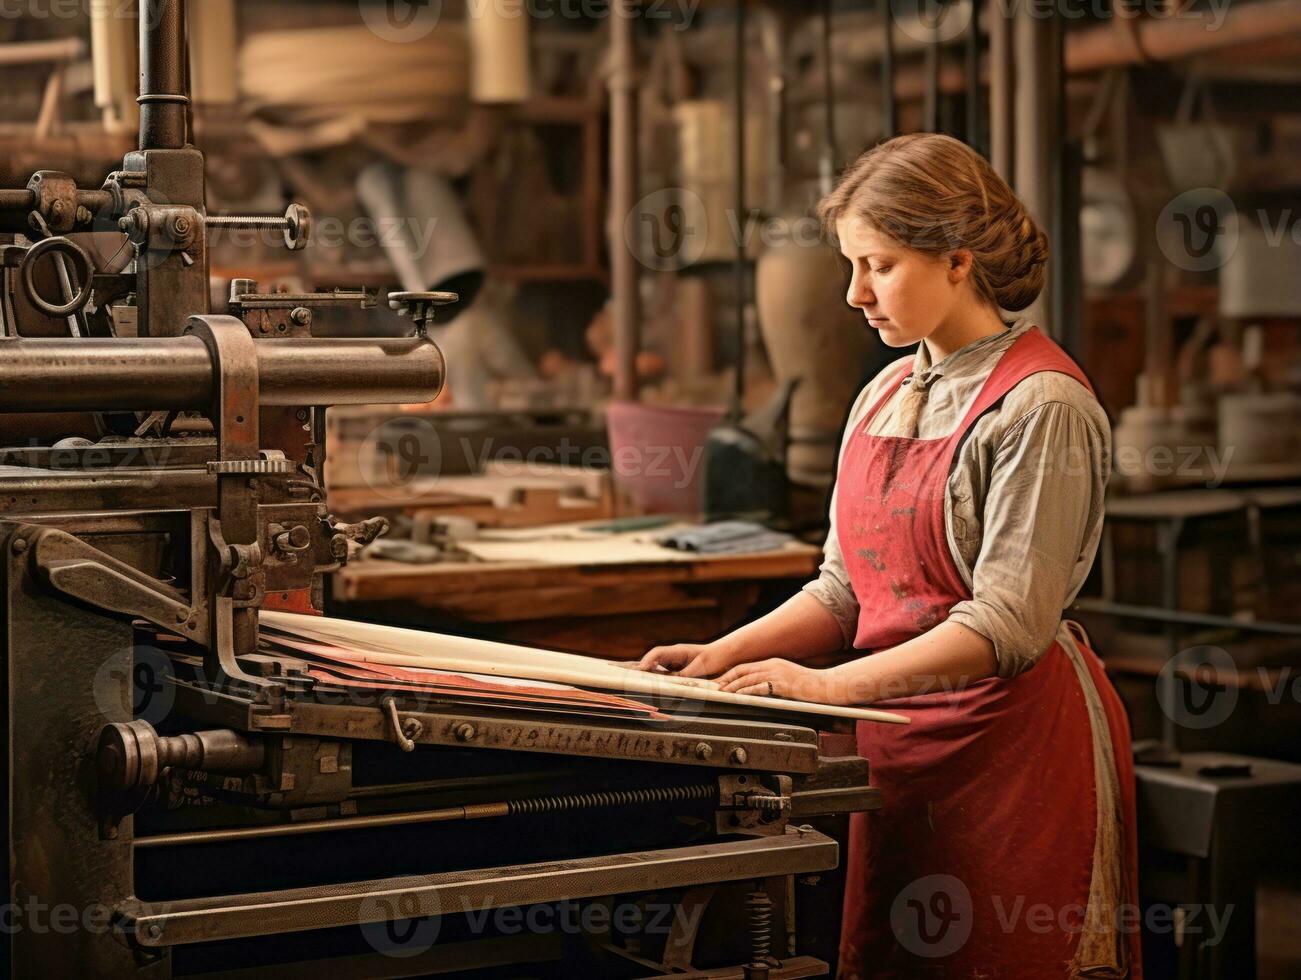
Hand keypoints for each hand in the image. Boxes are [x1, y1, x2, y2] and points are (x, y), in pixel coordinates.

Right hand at [635, 641, 734, 678]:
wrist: (724, 656)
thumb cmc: (714, 658)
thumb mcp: (701, 667)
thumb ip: (685, 675)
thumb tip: (672, 683)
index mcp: (678, 650)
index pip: (658, 653)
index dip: (648, 660)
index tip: (641, 669)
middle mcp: (674, 656)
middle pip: (653, 661)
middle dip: (642, 670)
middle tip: (632, 680)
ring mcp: (675, 663)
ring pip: (657, 669)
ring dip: (650, 677)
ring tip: (640, 687)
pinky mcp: (677, 670)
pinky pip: (665, 676)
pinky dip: (659, 682)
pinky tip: (656, 690)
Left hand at [716, 658, 841, 704]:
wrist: (826, 685)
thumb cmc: (809, 685)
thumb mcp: (788, 678)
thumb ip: (773, 680)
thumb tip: (760, 689)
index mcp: (773, 662)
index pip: (746, 666)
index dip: (730, 673)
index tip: (721, 681)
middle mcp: (773, 665)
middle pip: (742, 669)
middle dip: (726, 678)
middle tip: (716, 687)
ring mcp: (777, 673)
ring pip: (748, 678)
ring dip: (733, 686)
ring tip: (722, 692)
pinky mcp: (782, 684)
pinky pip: (760, 687)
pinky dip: (746, 691)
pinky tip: (739, 695)